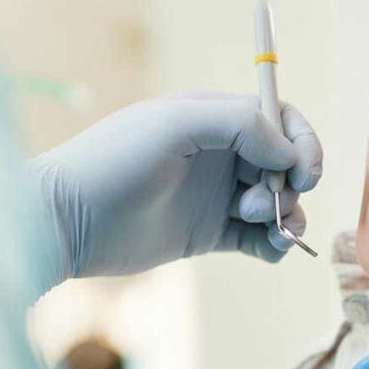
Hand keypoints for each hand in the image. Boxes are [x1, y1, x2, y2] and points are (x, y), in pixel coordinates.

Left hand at [29, 91, 321, 289]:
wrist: (67, 222)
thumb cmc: (115, 161)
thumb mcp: (178, 124)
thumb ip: (242, 126)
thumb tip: (288, 155)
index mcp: (215, 119)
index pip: (279, 118)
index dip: (301, 142)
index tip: (301, 172)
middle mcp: (222, 154)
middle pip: (285, 163)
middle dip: (289, 184)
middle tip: (260, 203)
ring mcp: (218, 195)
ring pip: (279, 203)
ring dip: (286, 216)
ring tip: (262, 227)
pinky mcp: (211, 234)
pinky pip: (261, 239)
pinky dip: (276, 245)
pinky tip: (270, 250)